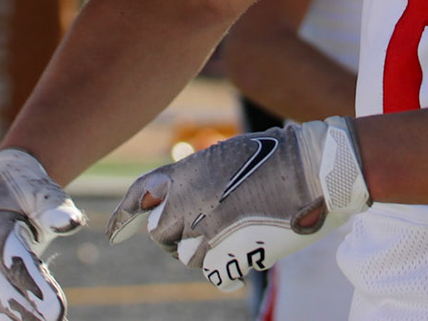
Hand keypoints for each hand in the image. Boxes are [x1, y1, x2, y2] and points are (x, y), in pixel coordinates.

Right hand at [0, 149, 83, 320]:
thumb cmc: (23, 187)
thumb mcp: (38, 189)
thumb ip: (55, 207)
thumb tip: (71, 223)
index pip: (13, 263)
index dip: (33, 286)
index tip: (56, 310)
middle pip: (6, 294)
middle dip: (32, 313)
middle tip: (57, 320)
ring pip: (2, 308)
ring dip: (25, 319)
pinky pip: (2, 312)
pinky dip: (20, 320)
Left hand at [105, 116, 370, 291]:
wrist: (314, 169)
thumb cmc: (280, 157)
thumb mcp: (229, 156)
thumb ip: (200, 178)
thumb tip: (186, 202)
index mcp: (187, 171)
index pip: (140, 196)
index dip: (123, 217)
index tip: (113, 235)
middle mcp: (187, 200)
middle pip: (160, 233)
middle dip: (175, 236)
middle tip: (203, 231)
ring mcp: (205, 228)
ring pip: (185, 256)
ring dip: (204, 251)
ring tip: (233, 235)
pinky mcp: (227, 253)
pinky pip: (213, 272)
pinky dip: (227, 268)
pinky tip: (246, 253)